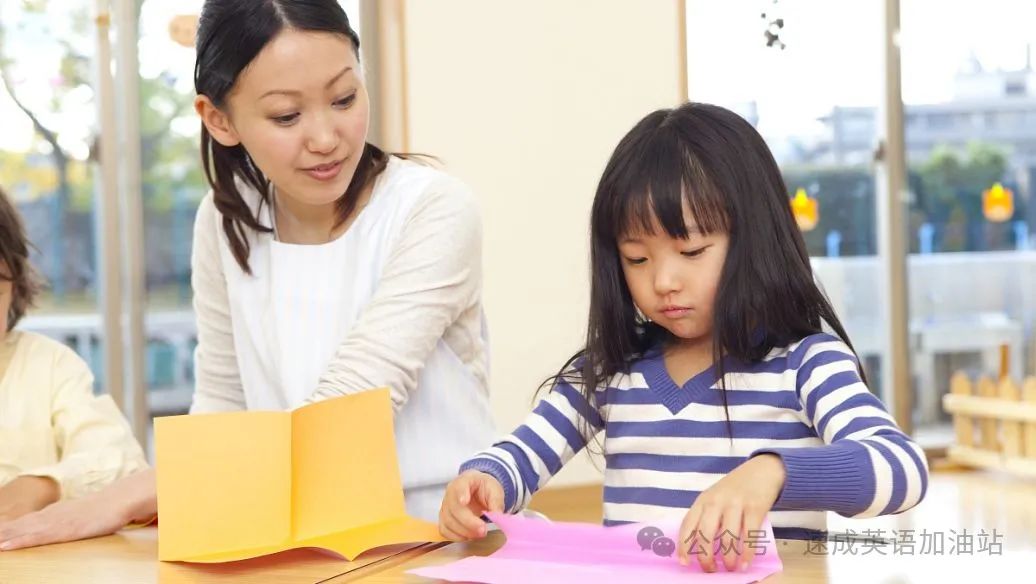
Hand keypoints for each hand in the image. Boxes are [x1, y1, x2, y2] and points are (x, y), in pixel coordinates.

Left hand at [0, 469, 155, 550]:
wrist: (120, 500)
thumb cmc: (103, 510)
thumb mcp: (79, 516)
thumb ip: (65, 520)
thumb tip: (59, 528)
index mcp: (53, 513)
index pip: (22, 522)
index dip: (4, 530)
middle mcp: (50, 515)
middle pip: (16, 526)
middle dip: (0, 532)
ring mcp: (56, 522)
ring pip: (21, 531)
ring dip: (3, 537)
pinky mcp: (64, 529)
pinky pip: (36, 538)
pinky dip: (18, 541)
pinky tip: (5, 547)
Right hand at [438, 470, 503, 540]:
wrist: (477, 490)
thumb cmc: (484, 488)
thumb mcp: (495, 490)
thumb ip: (496, 502)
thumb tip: (497, 516)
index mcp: (464, 481)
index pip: (459, 486)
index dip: (460, 494)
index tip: (464, 501)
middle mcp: (450, 493)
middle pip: (454, 509)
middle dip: (468, 522)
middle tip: (483, 530)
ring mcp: (445, 507)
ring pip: (448, 522)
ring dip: (464, 531)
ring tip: (480, 534)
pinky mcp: (444, 519)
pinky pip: (445, 530)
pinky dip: (456, 537)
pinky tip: (469, 537)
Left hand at [678, 454, 784, 571]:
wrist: (762, 470)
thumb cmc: (736, 489)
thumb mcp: (715, 497)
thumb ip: (707, 516)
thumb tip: (701, 548)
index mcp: (703, 500)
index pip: (688, 524)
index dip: (684, 545)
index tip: (684, 562)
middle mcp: (716, 501)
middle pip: (705, 533)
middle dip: (706, 556)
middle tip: (710, 570)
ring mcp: (736, 503)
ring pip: (727, 536)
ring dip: (728, 558)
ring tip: (730, 569)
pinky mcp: (755, 507)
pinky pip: (749, 534)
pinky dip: (747, 552)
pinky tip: (746, 563)